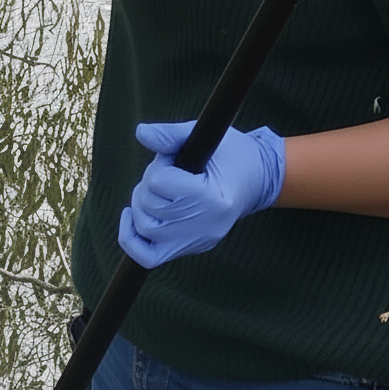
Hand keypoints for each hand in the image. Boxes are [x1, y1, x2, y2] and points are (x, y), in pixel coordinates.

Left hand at [118, 121, 285, 268]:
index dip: (160, 163)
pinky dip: (132, 238)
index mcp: (213, 198)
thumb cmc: (232, 153)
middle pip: (150, 206)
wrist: (257, 178)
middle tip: (167, 169)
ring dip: (141, 203)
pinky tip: (130, 217)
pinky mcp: (191, 248)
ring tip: (157, 188)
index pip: (160, 182)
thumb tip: (141, 132)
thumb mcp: (204, 136)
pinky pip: (148, 257)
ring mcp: (197, 241)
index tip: (175, 157)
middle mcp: (205, 226)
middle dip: (149, 182)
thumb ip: (170, 135)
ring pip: (145, 228)